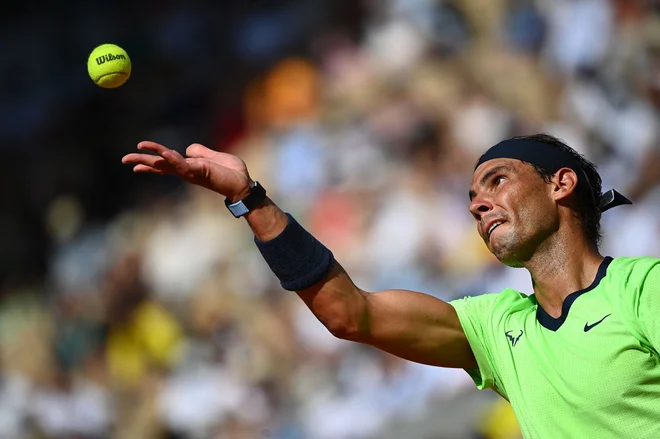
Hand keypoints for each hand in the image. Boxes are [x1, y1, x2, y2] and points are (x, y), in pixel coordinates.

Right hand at [122, 141, 251, 200]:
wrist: (243, 184)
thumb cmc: (231, 173)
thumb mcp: (214, 156)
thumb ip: (200, 152)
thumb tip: (188, 150)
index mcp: (189, 166)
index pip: (166, 162)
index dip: (151, 159)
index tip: (136, 157)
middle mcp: (187, 171)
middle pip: (160, 165)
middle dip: (142, 162)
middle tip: (124, 159)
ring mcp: (192, 172)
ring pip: (167, 164)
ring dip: (152, 159)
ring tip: (136, 154)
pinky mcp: (200, 172)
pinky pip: (183, 165)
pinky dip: (172, 159)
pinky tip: (163, 153)